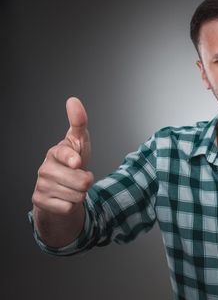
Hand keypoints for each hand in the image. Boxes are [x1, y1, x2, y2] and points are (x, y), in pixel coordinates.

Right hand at [32, 97, 93, 214]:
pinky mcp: (39, 202)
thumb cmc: (73, 163)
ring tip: (72, 187)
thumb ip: (79, 123)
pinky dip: (72, 205)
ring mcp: (40, 185)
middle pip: (81, 181)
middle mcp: (44, 168)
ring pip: (77, 195)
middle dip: (87, 182)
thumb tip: (73, 100)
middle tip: (80, 178)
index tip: (77, 162)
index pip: (65, 154)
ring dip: (80, 194)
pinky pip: (69, 207)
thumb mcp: (80, 143)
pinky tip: (64, 198)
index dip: (73, 159)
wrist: (60, 189)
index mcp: (55, 152)